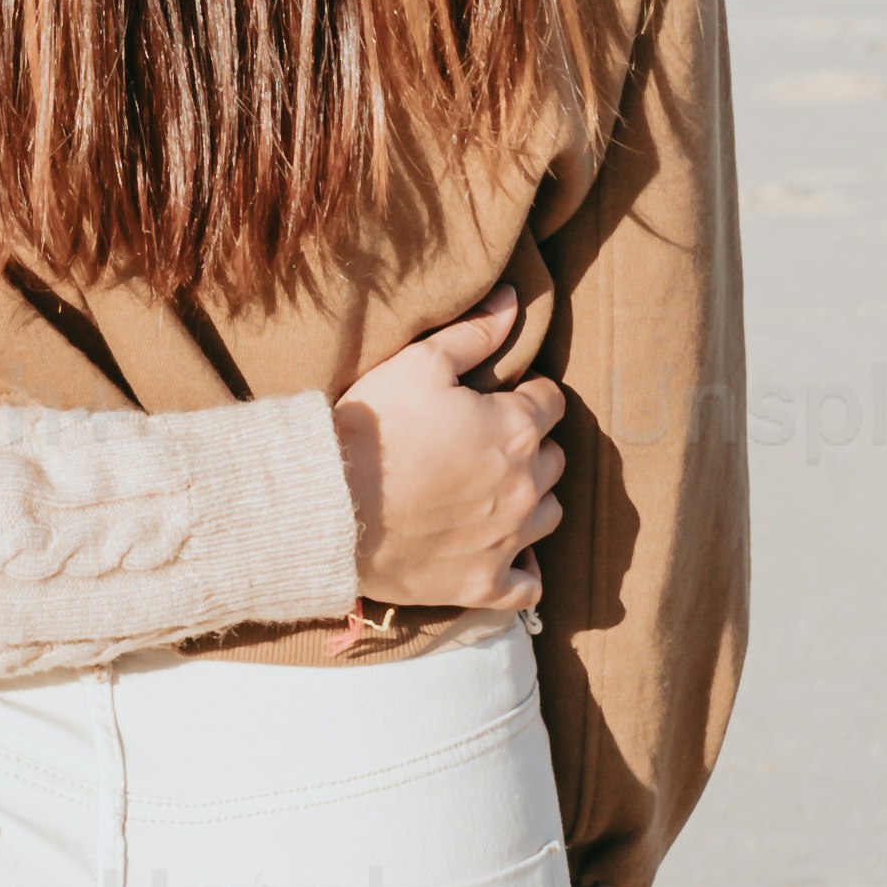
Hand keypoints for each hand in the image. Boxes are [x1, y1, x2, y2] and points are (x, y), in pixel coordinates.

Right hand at [334, 292, 562, 618]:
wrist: (331, 505)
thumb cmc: (373, 427)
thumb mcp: (419, 363)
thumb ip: (475, 333)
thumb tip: (514, 301)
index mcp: (514, 428)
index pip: (551, 402)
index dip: (529, 394)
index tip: (506, 396)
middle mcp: (525, 485)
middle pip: (555, 459)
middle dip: (531, 446)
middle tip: (492, 443)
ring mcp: (508, 540)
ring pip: (550, 516)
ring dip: (533, 500)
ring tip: (498, 493)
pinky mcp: (485, 584)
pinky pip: (530, 585)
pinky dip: (526, 569)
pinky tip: (509, 553)